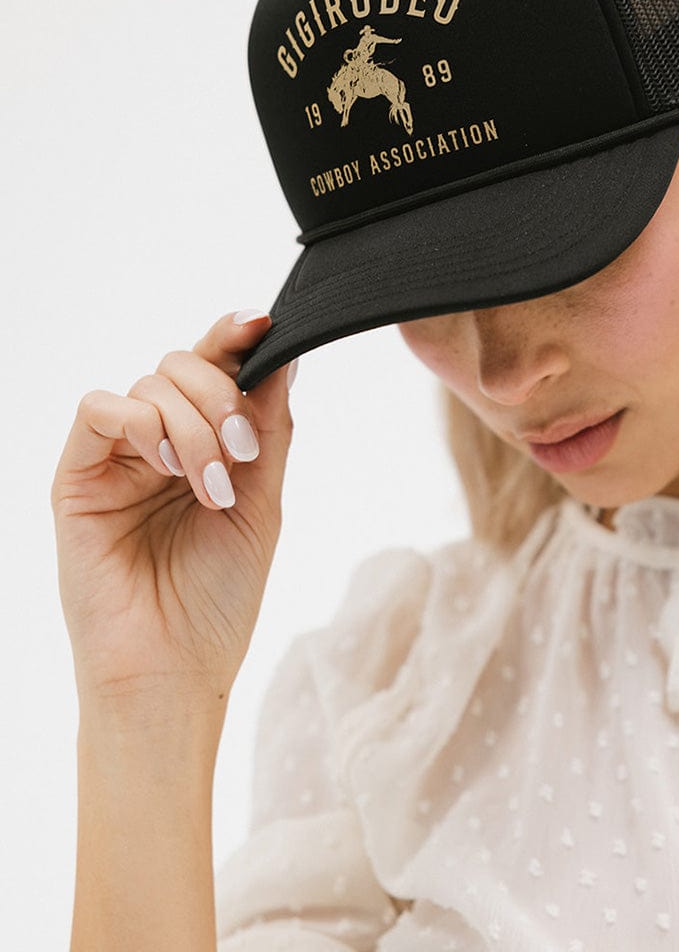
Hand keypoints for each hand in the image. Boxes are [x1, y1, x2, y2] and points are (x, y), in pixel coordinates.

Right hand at [52, 312, 293, 721]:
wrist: (174, 670)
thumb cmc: (219, 597)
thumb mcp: (264, 502)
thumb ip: (269, 428)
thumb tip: (284, 354)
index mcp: (205, 445)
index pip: (216, 370)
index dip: (235, 338)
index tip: (261, 322)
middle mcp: (160, 443)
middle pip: (183, 365)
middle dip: (222, 396)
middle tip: (243, 452)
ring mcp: (118, 458)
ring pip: (150, 384)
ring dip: (194, 425)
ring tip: (213, 486)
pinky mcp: (79, 477)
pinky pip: (100, 410)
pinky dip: (142, 423)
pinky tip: (167, 466)